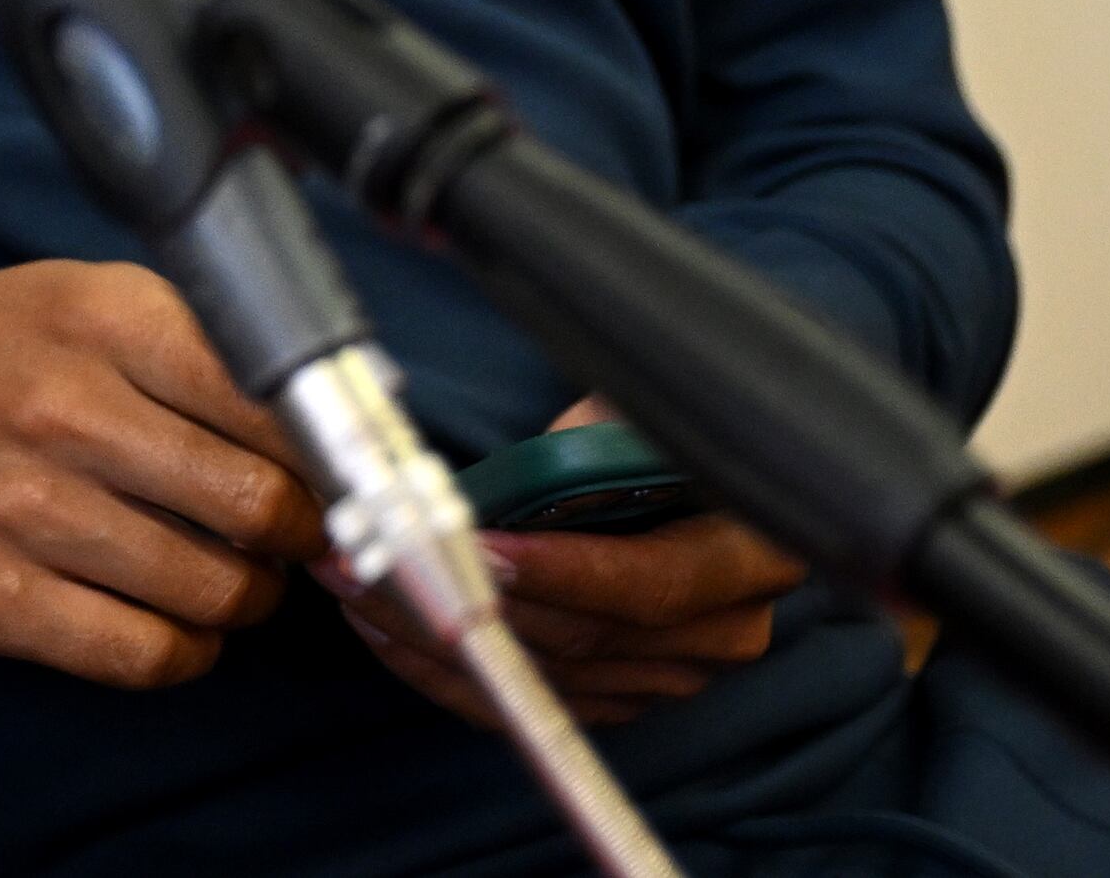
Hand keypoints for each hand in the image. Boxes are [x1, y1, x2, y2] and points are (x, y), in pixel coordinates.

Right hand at [0, 262, 322, 689]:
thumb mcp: (78, 300)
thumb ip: (193, 346)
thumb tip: (324, 424)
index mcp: (101, 319)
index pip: (271, 403)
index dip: (322, 456)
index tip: (330, 478)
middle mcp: (65, 408)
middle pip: (257, 506)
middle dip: (296, 537)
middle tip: (287, 539)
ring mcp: (26, 507)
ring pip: (211, 589)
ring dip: (241, 599)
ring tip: (226, 581)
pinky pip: (142, 653)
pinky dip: (182, 654)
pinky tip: (176, 629)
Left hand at [324, 403, 802, 728]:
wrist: (699, 475)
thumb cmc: (667, 431)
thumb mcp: (650, 408)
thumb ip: (606, 428)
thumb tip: (544, 458)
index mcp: (749, 553)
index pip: (650, 584)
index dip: (562, 573)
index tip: (478, 549)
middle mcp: (722, 631)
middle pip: (584, 640)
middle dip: (467, 601)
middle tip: (379, 557)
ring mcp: (674, 674)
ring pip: (547, 678)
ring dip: (441, 638)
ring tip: (360, 586)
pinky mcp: (627, 694)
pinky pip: (535, 700)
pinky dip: (456, 673)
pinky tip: (390, 630)